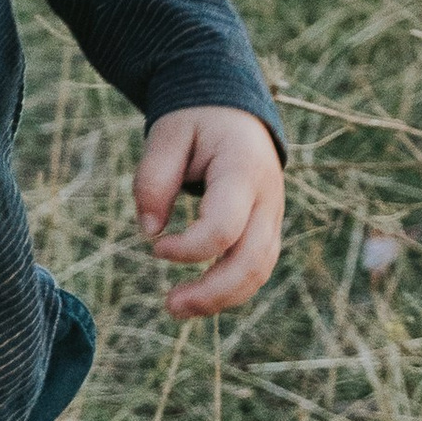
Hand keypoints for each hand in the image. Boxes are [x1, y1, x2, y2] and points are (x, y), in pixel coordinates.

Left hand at [134, 104, 283, 316]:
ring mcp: (273, 215)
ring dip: (221, 299)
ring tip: (178, 309)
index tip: (155, 247)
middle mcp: (267, 197)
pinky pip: (257, 268)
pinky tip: (199, 298)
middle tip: (170, 306)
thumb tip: (148, 231)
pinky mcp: (267, 228)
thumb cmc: (197, 122)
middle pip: (252, 260)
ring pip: (260, 271)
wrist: (235, 111)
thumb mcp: (167, 134)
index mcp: (244, 169)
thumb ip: (154, 179)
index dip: (189, 248)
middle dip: (212, 292)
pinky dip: (231, 289)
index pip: (224, 226)